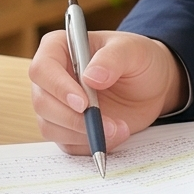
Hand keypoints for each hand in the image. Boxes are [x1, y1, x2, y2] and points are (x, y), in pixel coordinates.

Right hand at [30, 30, 184, 156]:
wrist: (151, 85)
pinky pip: (67, 144)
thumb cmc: (138, 59)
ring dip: (84, 134)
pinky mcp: (67, 128)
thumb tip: (91, 77)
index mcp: (58, 48)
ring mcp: (56, 104)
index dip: (58, 88)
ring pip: (50, 127)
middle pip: (42, 102)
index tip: (83, 103)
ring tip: (118, 128)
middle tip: (107, 123)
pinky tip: (114, 134)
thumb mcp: (132, 51)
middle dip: (74, 119)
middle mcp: (51, 77)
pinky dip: (90, 145)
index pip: (42, 69)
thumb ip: (112, 59)